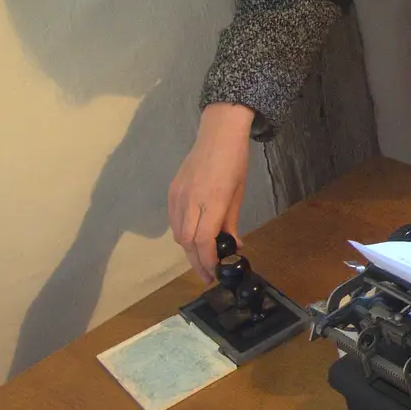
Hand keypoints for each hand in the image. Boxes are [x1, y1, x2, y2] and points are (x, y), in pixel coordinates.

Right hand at [168, 103, 254, 281]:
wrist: (218, 134)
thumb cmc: (235, 162)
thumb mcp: (239, 193)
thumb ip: (232, 222)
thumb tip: (234, 245)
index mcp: (212, 200)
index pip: (203, 240)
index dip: (208, 260)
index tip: (215, 273)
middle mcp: (191, 200)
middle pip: (187, 242)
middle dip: (197, 262)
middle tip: (209, 276)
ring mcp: (178, 195)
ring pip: (178, 233)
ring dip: (189, 250)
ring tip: (203, 260)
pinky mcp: (171, 192)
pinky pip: (174, 221)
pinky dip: (183, 234)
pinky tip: (194, 239)